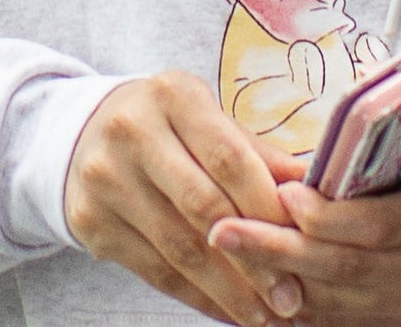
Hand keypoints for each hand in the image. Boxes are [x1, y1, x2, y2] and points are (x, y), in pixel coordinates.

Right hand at [66, 71, 304, 326]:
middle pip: (204, 208)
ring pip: (179, 248)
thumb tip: (319, 192)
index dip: (267, 209)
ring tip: (266, 316)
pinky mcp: (90, 222)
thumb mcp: (209, 120)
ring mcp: (105, 179)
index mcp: (171, 96)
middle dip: (254, 261)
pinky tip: (227, 311)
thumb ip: (258, 154)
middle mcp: (131, 133)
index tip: (303, 247)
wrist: (82, 134)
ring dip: (229, 291)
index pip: (229, 158)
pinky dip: (196, 297)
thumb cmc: (167, 127)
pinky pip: (154, 270)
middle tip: (291, 299)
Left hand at [205, 87, 400, 326]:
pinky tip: (257, 283)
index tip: (286, 195)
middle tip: (224, 228)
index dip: (330, 217)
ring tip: (227, 252)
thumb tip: (391, 69)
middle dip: (281, 250)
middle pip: (350, 266)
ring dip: (279, 278)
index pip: (384, 223)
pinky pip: (346, 317)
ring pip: (341, 298)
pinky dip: (301, 305)